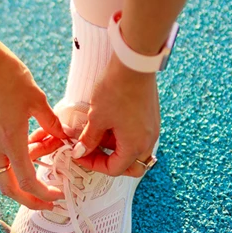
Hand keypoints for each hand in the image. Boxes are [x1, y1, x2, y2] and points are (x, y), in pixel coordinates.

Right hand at [0, 32, 65, 209]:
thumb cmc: (5, 75)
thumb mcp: (35, 99)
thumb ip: (50, 122)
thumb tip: (63, 136)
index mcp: (11, 142)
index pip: (27, 182)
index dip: (43, 194)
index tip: (58, 195)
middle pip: (9, 187)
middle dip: (28, 200)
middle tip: (48, 201)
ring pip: (3, 171)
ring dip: (22, 178)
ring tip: (44, 172)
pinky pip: (0, 155)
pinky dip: (15, 160)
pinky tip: (31, 150)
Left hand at [69, 55, 159, 177]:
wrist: (134, 64)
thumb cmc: (116, 90)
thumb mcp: (97, 117)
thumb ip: (89, 139)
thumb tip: (80, 152)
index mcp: (135, 146)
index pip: (114, 169)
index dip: (94, 165)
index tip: (80, 155)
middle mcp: (148, 141)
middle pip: (131, 166)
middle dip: (110, 163)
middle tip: (92, 153)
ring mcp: (152, 129)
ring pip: (134, 151)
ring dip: (116, 149)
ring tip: (96, 135)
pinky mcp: (151, 118)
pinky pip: (138, 136)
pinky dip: (123, 137)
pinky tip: (108, 124)